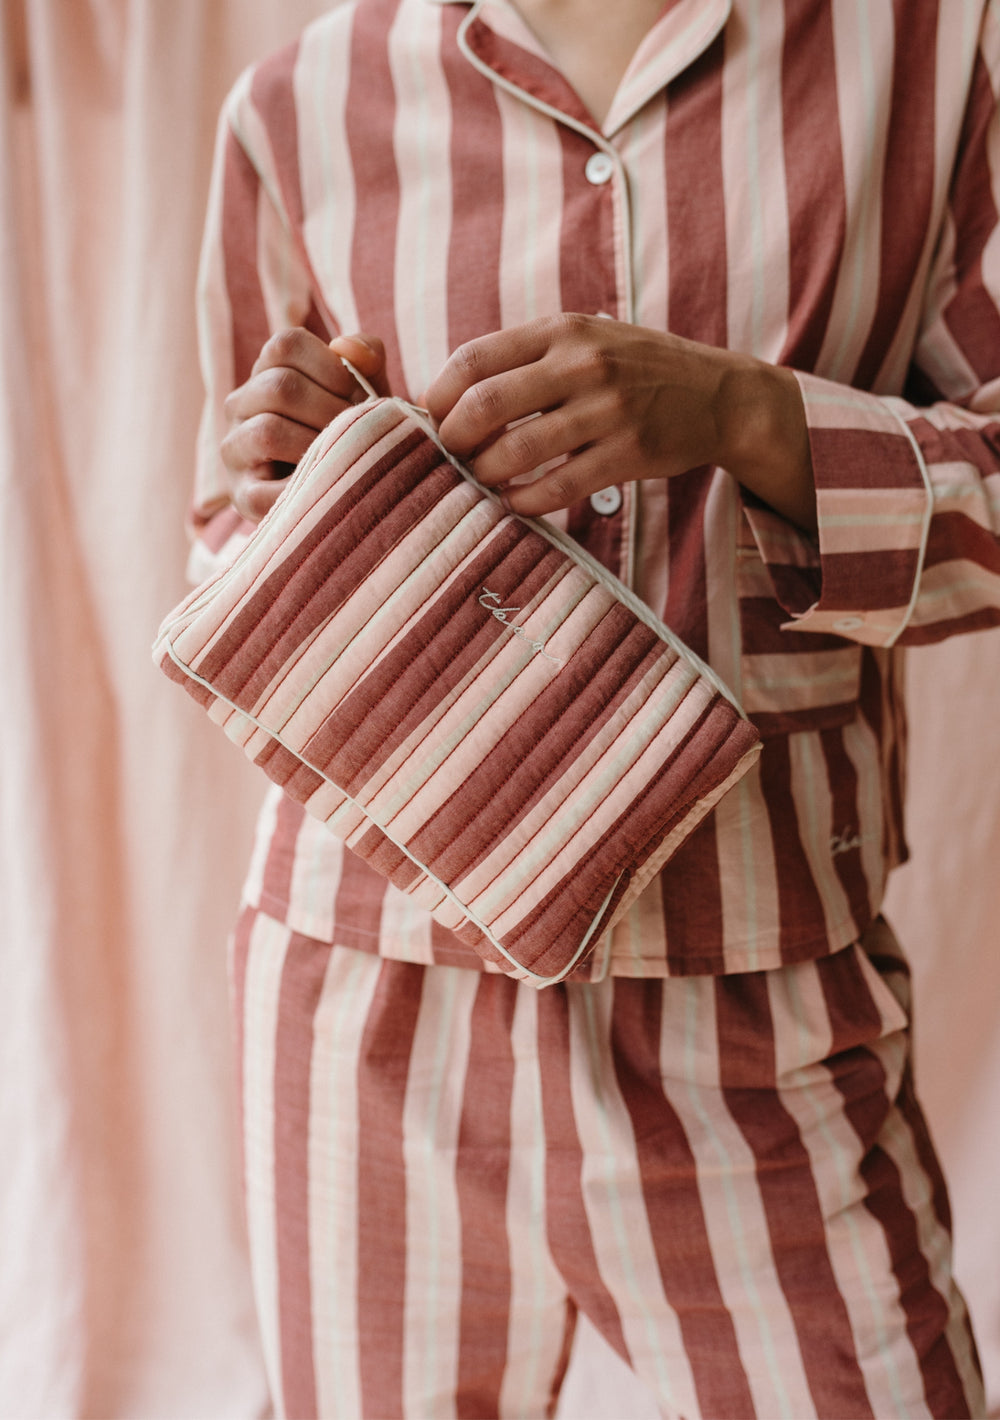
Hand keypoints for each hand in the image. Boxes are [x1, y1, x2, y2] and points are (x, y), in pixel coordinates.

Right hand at [221, 329, 388, 520]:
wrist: (348, 496)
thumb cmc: (354, 433)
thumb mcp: (366, 391)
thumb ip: (366, 358)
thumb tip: (347, 348)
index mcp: (267, 371)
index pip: (285, 345)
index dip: (331, 367)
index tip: (359, 394)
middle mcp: (240, 404)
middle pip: (279, 387)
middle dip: (330, 410)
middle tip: (360, 432)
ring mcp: (235, 449)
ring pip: (267, 431)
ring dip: (317, 446)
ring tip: (344, 457)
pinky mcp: (242, 495)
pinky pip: (265, 488)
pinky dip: (304, 488)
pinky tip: (326, 487)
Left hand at [423, 314, 815, 530]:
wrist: (718, 394)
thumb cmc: (636, 369)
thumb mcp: (585, 339)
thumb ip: (527, 359)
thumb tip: (451, 399)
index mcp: (562, 331)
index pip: (473, 360)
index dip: (439, 397)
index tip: (433, 420)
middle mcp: (583, 364)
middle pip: (485, 406)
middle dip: (453, 440)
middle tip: (451, 457)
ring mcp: (607, 410)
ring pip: (517, 452)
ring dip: (485, 475)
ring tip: (482, 481)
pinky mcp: (628, 454)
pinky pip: (558, 487)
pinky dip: (526, 501)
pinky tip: (517, 502)